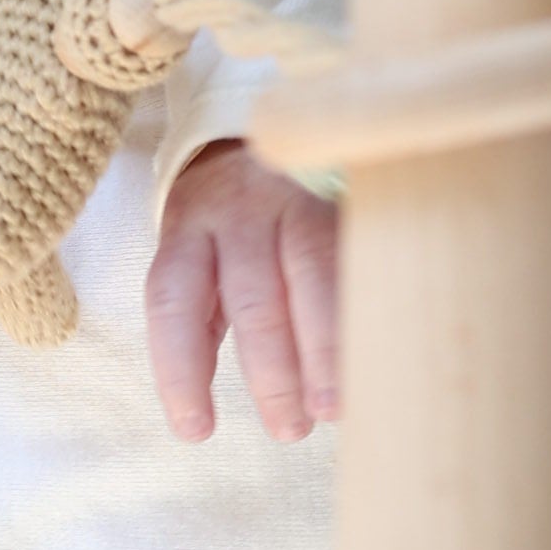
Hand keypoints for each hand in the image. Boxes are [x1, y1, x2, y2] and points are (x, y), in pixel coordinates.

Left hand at [146, 146, 339, 443]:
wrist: (277, 118)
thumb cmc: (232, 218)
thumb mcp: (199, 253)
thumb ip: (203, 315)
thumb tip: (200, 411)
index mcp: (189, 227)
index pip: (173, 301)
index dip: (180, 371)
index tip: (195, 431)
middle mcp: (241, 211)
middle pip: (253, 299)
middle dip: (272, 373)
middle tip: (288, 429)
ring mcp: (301, 198)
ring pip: (313, 276)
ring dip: (325, 350)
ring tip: (334, 408)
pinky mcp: (349, 193)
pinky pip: (359, 254)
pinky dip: (367, 311)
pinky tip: (377, 355)